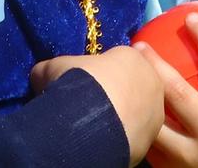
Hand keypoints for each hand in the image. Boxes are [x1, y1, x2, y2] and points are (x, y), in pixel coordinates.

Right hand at [32, 46, 165, 165]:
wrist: (91, 122)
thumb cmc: (76, 83)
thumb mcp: (53, 68)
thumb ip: (52, 68)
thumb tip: (42, 77)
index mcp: (133, 57)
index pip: (121, 60)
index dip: (102, 71)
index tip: (87, 82)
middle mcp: (152, 82)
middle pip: (135, 86)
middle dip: (119, 93)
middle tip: (93, 105)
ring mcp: (155, 113)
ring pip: (139, 113)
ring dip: (123, 117)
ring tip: (97, 128)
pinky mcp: (150, 141)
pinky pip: (134, 137)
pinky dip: (121, 138)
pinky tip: (103, 141)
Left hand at [137, 16, 197, 167]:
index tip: (191, 17)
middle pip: (179, 92)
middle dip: (156, 64)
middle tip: (139, 44)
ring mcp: (189, 156)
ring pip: (156, 120)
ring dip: (139, 94)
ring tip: (124, 73)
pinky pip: (150, 142)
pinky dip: (139, 122)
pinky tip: (126, 106)